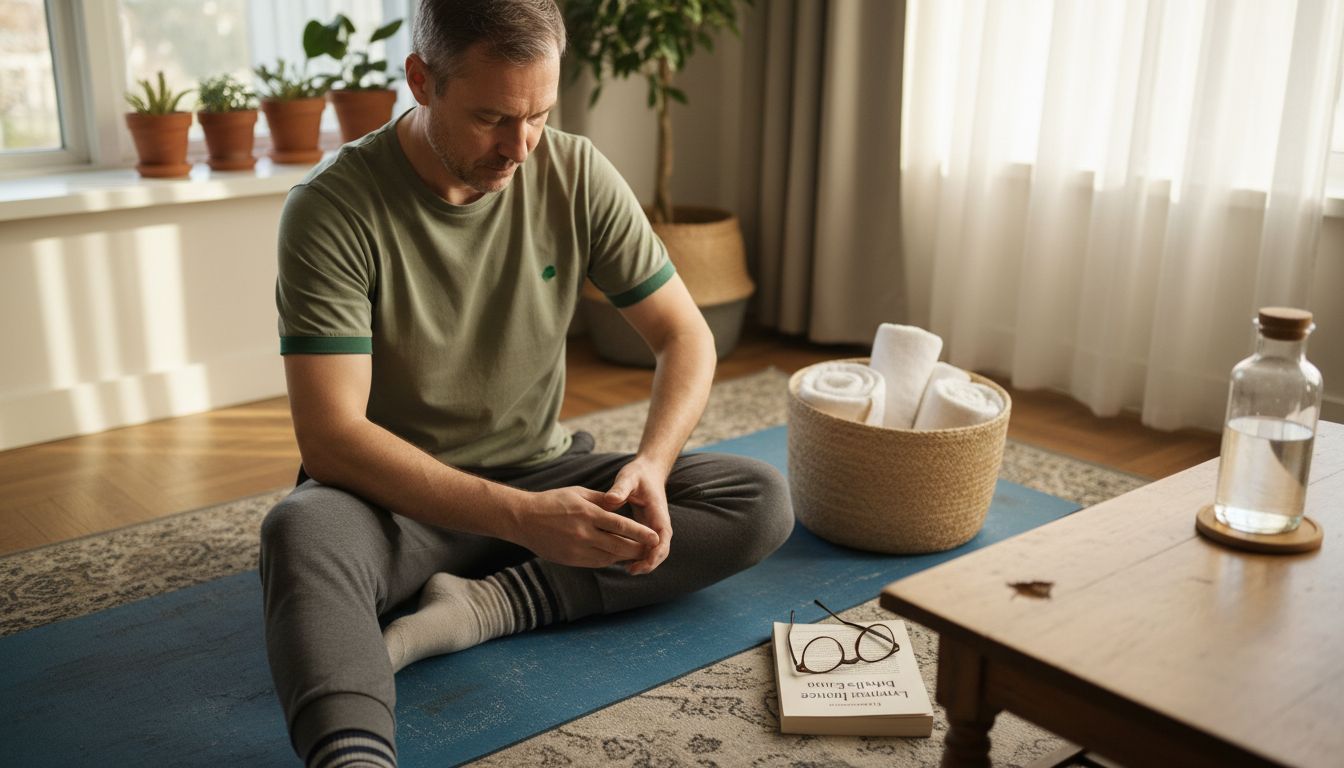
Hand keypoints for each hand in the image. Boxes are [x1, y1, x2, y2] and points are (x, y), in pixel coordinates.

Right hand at [515, 486, 658, 568]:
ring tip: (639, 553)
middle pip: (619, 546)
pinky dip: (610, 560)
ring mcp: (577, 549)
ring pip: (610, 557)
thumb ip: (602, 500)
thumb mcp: (579, 493)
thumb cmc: (553, 501)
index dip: (640, 533)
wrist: (524, 519)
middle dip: (638, 549)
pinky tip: (617, 556)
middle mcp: (584, 533)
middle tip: (652, 548)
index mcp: (588, 513)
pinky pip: (597, 562)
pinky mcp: (571, 560)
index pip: (621, 525)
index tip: (655, 537)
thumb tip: (622, 504)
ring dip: (626, 556)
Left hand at [603, 458, 672, 574]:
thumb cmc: (637, 475)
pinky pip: (646, 547)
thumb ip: (620, 488)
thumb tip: (610, 500)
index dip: (655, 554)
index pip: (663, 538)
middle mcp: (659, 523)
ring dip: (644, 562)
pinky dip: (638, 555)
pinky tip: (622, 560)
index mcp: (658, 513)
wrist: (647, 472)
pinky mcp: (646, 529)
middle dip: (649, 563)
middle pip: (661, 550)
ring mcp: (654, 528)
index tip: (642, 563)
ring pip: (654, 551)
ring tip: (627, 569)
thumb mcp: (628, 477)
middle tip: (631, 570)